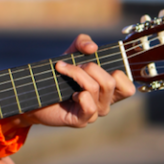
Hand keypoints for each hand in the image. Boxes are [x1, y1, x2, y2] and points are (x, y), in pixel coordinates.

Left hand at [14, 34, 135, 128]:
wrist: (35, 92)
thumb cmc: (57, 75)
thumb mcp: (71, 53)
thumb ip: (82, 43)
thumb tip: (92, 48)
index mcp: (108, 90)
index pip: (128, 87)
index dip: (119, 73)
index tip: (98, 64)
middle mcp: (104, 103)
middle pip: (111, 82)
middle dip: (90, 67)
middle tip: (73, 65)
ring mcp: (94, 113)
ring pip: (95, 88)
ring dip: (76, 74)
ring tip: (62, 71)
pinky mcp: (81, 120)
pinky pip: (89, 106)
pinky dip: (79, 95)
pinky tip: (70, 94)